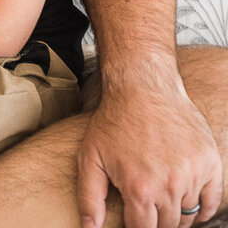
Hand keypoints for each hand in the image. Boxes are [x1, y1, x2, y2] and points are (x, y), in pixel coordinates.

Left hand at [78, 79, 221, 227]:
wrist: (143, 89)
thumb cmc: (113, 122)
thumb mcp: (90, 158)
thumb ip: (90, 197)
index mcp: (140, 189)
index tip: (134, 221)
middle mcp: (170, 186)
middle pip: (168, 225)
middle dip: (156, 222)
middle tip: (147, 212)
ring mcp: (193, 175)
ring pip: (189, 214)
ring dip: (177, 214)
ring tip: (163, 205)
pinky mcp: (210, 163)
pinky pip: (212, 200)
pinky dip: (203, 209)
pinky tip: (191, 207)